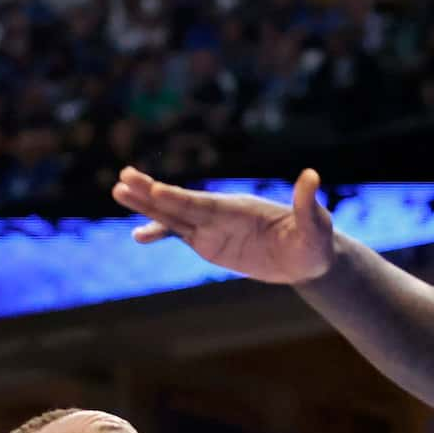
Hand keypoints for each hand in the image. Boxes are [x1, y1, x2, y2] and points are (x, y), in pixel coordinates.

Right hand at [111, 168, 335, 282]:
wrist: (308, 257)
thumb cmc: (314, 240)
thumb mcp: (315, 226)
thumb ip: (307, 204)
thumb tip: (311, 176)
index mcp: (240, 209)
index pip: (204, 204)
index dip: (179, 199)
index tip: (155, 190)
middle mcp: (221, 214)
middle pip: (181, 204)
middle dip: (152, 194)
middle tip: (123, 179)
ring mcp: (213, 228)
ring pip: (173, 217)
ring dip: (146, 207)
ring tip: (118, 192)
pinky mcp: (210, 243)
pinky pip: (180, 236)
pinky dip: (159, 234)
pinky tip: (138, 236)